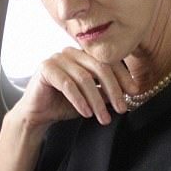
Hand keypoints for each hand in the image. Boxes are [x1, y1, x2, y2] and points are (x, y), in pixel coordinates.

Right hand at [17, 47, 136, 127]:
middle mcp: (70, 52)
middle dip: (113, 90)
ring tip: (103, 118)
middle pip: (99, 67)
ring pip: (84, 78)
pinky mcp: (46, 68)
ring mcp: (57, 58)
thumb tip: (128, 92)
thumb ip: (105, 92)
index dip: (123, 76)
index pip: (108, 61)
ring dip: (96, 101)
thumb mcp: (90, 99)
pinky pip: (68, 84)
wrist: (37, 114)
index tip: (134, 91)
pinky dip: (79, 100)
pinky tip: (86, 113)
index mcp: (83, 55)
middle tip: (121, 108)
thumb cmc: (62, 104)